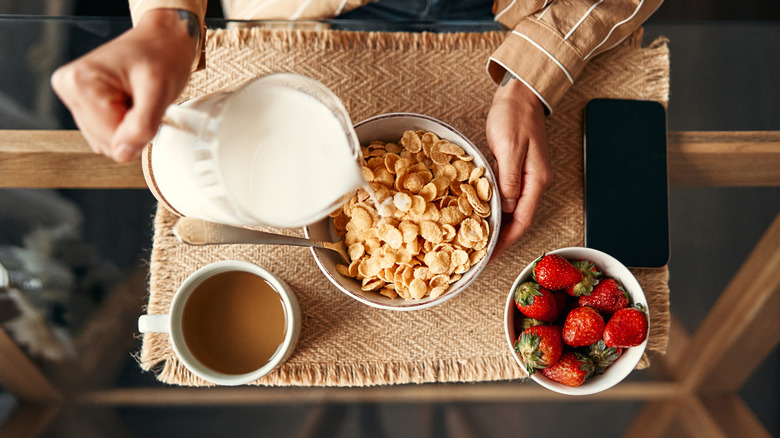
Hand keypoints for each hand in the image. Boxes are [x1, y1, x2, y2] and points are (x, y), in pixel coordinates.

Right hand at [51, 9, 199, 161]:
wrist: (164, 40)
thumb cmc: (162, 57)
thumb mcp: (159, 91)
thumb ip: (141, 126)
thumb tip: (122, 154)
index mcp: (80, 82)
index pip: (109, 138)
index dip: (136, 130)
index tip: (145, 104)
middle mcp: (70, 88)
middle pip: (105, 141)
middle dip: (131, 128)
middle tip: (143, 101)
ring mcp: (74, 96)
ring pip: (105, 140)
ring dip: (128, 127)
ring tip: (136, 98)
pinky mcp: (83, 103)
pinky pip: (105, 133)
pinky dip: (124, 124)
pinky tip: (130, 102)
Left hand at [486, 74, 551, 258]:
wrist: (520, 94)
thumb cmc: (514, 117)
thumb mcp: (510, 148)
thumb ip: (509, 179)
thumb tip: (507, 206)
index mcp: (536, 180)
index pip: (523, 221)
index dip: (506, 241)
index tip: (490, 257)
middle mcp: (533, 182)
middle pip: (517, 220)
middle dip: (499, 239)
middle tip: (478, 255)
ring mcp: (525, 176)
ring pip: (510, 209)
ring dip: (495, 225)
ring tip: (476, 240)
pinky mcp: (514, 169)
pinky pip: (503, 195)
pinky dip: (492, 208)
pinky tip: (477, 214)